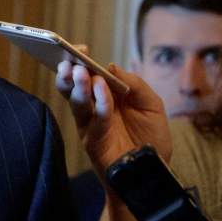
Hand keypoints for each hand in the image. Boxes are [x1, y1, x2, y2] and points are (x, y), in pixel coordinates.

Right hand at [54, 58, 169, 170]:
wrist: (152, 171)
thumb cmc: (151, 137)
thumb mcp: (151, 104)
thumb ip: (134, 84)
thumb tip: (111, 66)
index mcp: (104, 96)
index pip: (86, 75)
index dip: (80, 62)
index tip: (79, 49)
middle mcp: (92, 108)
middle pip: (73, 87)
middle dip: (70, 72)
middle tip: (69, 59)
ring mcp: (89, 124)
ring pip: (77, 102)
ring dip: (78, 85)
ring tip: (80, 71)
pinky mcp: (91, 140)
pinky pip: (93, 119)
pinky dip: (99, 103)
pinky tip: (101, 89)